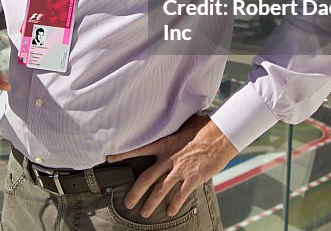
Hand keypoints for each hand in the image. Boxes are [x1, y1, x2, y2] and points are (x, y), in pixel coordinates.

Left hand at [106, 113, 236, 217]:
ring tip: (144, 213)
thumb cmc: (205, 127)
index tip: (109, 159)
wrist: (222, 136)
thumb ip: (174, 127)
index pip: (138, 149)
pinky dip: (174, 205)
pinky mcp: (192, 178)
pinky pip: (180, 195)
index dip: (122, 154)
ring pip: (160, 190)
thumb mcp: (184, 123)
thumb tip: (170, 117)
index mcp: (164, 144)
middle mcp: (168, 158)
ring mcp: (180, 170)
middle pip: (146, 178)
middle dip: (135, 193)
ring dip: (151, 203)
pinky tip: (170, 212)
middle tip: (127, 203)